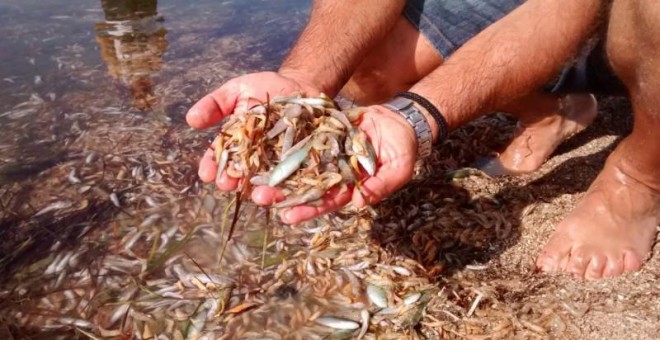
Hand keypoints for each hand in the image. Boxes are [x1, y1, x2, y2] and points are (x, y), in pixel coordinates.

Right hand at [187, 71, 319, 194]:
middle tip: (228, 185)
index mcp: (236, 144)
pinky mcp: (303, 164)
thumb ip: (215, 104)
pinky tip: (292, 196)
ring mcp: (279, 163)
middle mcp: (256, 158)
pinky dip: (296, 190)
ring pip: (270, 182)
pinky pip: (299, 180)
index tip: (206, 174)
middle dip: (235, 181)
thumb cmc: (266, 88)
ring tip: (259, 196)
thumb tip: (191, 119)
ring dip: (264, 192)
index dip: (212, 166)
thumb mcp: (237, 91)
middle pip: (244, 175)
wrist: (302, 85)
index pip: (220, 158)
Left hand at [268, 105, 417, 223]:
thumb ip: (381, 185)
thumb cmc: (404, 148)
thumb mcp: (399, 168)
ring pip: (299, 164)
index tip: (288, 217)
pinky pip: (303, 139)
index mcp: (351, 187)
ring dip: (278, 170)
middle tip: (259, 196)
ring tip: (254, 176)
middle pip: (305, 185)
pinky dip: (285, 144)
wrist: (401, 120)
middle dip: (283, 193)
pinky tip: (265, 147)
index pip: (327, 200)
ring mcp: (327, 153)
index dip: (309, 209)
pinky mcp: (323, 133)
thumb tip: (360, 202)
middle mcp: (334, 173)